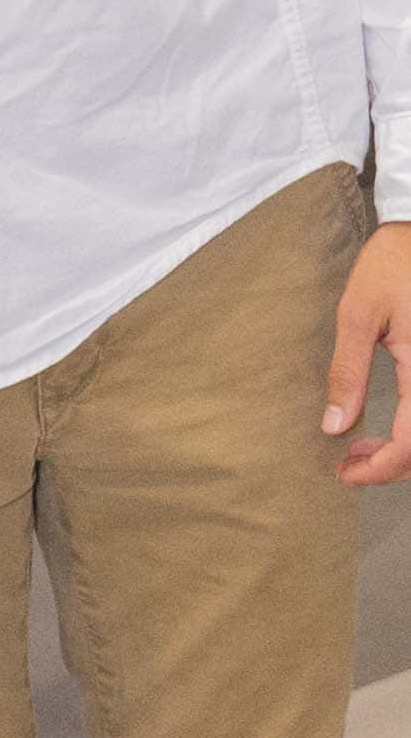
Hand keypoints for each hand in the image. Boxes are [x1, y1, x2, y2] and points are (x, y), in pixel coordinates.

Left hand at [322, 218, 410, 485]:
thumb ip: (347, 372)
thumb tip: (334, 426)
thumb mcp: (358, 314)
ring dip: (407, 450)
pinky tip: (392, 424)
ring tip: (365, 448)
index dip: (381, 470)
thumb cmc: (393, 262)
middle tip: (350, 465)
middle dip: (393, 466)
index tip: (346, 474)